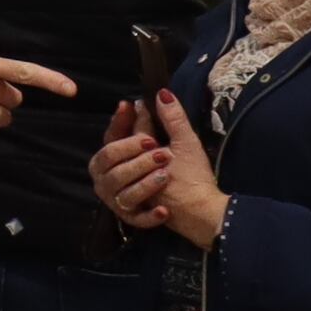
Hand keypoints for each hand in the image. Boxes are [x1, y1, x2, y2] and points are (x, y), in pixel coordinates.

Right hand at [96, 91, 228, 246]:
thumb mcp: (183, 143)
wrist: (201, 209)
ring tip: (164, 176)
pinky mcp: (130, 217)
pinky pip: (133, 214)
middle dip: (134, 155)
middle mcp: (110, 176)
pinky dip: (148, 212)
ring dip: (143, 181)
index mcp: (120, 155)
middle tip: (159, 151)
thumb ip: (170, 118)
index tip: (130, 107)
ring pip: (119, 185)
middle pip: (108, 158)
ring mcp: (117, 198)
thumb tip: (162, 93)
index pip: (111, 136)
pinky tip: (163, 209)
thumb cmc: (190, 174)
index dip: (119, 122)